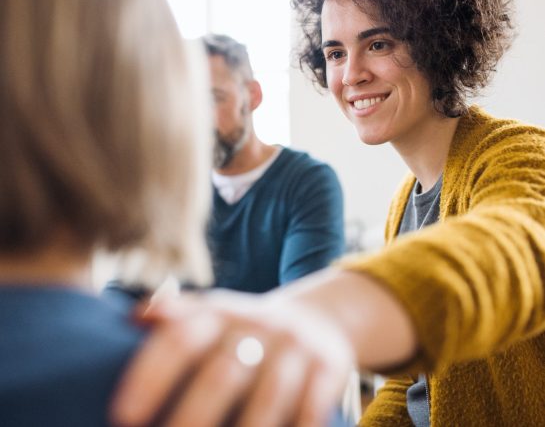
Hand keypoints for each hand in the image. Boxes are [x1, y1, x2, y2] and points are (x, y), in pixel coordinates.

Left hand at [110, 289, 354, 426]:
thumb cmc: (246, 330)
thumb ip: (177, 316)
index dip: (151, 374)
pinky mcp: (328, 367)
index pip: (181, 336)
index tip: (122, 414)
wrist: (315, 319)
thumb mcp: (214, 314)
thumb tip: (132, 317)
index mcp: (220, 312)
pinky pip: (312, 408)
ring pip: (268, 397)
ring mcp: (294, 346)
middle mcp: (257, 324)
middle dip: (191, 418)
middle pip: (221, 372)